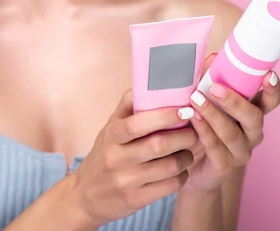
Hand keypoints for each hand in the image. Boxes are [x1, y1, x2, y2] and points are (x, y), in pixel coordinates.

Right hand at [69, 90, 197, 227]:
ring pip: (169, 166)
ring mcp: (126, 180)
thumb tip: (149, 80)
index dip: (165, 115)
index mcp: (112, 135)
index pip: (139, 123)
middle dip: (184, 136)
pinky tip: (181, 170)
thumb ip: (127, 106)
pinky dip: (182, 176)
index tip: (185, 109)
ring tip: (189, 151)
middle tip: (195, 131)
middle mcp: (117, 158)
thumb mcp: (108, 129)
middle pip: (159, 145)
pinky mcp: (136, 199)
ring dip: (187, 156)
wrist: (85, 196)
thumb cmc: (104, 155)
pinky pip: (170, 186)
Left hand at [184, 53, 279, 190]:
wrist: (187, 163)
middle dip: (235, 101)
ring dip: (213, 114)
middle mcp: (251, 133)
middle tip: (215, 86)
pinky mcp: (224, 166)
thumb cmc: (198, 124)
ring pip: (232, 132)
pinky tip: (193, 119)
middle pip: (254, 117)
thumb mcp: (203, 99)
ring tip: (196, 99)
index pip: (270, 102)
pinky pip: (216, 147)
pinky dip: (204, 131)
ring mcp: (240, 151)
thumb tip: (213, 57)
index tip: (269, 75)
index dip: (273, 90)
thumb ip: (208, 78)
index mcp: (252, 113)